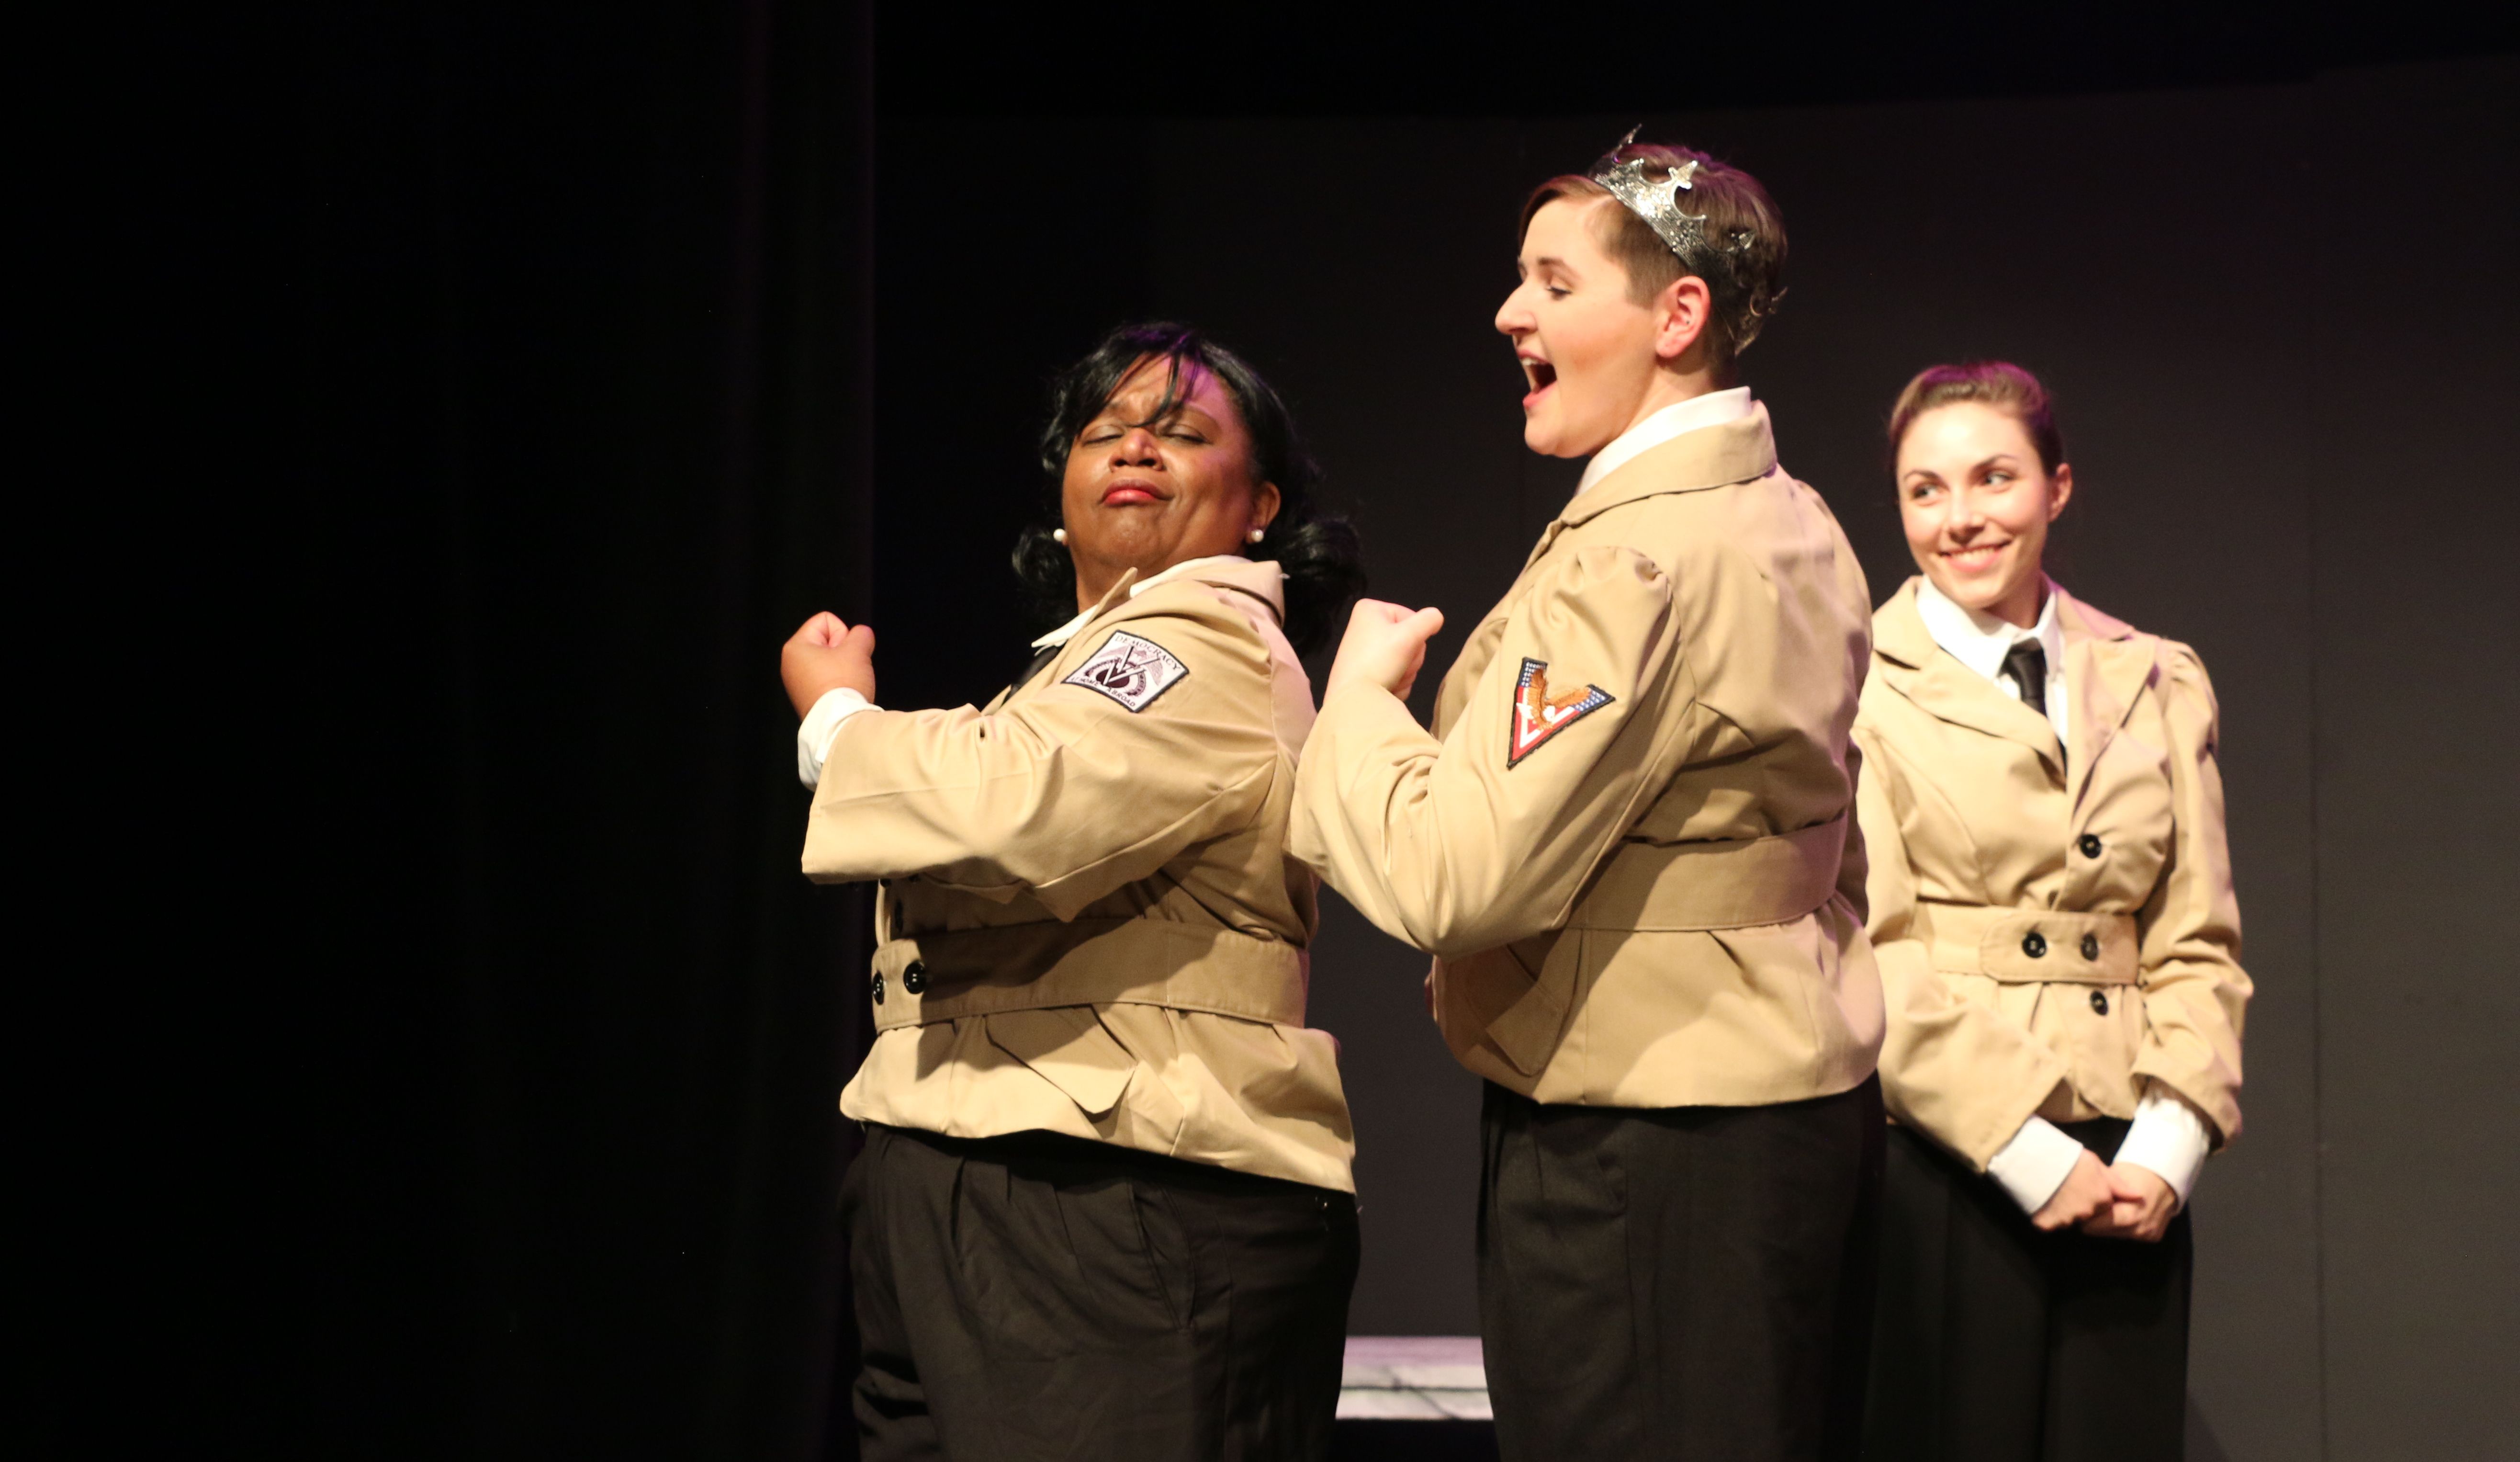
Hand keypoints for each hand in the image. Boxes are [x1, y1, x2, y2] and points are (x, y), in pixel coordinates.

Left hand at [781, 611, 876, 717]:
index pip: (825, 621)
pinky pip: (824, 679)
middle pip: (825, 641)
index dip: (842, 633)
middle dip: (842, 651)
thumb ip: (861, 634)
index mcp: (795, 646)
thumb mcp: (858, 650)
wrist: (838, 724)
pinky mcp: (805, 698)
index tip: (846, 652)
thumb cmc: (843, 682)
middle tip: (849, 667)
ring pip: (827, 661)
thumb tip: (861, 634)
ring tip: (847, 681)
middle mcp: (790, 663)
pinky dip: (836, 682)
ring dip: (842, 667)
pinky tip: (842, 692)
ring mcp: (796, 683)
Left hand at [1324, 599, 1445, 701]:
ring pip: (1403, 659)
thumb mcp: (1408, 636)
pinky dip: (1395, 682)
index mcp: (1370, 610)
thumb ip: (1428, 621)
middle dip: (1409, 658)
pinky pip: (1392, 672)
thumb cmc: (1379, 661)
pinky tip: (1387, 688)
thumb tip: (1436, 616)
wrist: (1353, 699)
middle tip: (1399, 667)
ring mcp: (1363, 650)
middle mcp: (1364, 627)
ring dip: (1404, 673)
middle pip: (1408, 639)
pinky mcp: (1364, 671)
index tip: (1405, 649)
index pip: (1412, 617)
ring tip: (1391, 679)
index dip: (1416, 636)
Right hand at [2030, 1148, 2115, 1231]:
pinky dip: (2044, 1216)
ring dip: (2060, 1211)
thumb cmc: (2067, 1157)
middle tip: (2064, 1188)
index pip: (2103, 1207)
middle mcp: (2087, 1213)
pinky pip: (2048, 1224)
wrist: (2035, 1157)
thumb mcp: (2096, 1164)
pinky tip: (2040, 1200)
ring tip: (2050, 1192)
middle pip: (2085, 1216)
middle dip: (2077, 1206)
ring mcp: (2067, 1220)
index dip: (2090, 1195)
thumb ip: (2118, 1184)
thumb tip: (2139, 1197)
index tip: (2080, 1185)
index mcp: (2102, 1199)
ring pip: (2066, 1221)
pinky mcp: (2047, 1224)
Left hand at [2082, 1161, 2177, 1241]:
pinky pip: (2128, 1235)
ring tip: (2106, 1210)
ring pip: (2114, 1236)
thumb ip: (2098, 1192)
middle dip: (2092, 1222)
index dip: (2084, 1215)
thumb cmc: (2136, 1174)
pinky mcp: (2153, 1237)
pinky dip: (2122, 1227)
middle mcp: (2139, 1229)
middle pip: (2101, 1233)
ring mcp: (2147, 1235)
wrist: (2166, 1179)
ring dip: (2107, 1226)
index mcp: (2128, 1214)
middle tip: (2090, 1208)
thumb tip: (2079, 1201)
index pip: (2093, 1225)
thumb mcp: (2113, 1177)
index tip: (2079, 1207)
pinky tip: (2122, 1213)